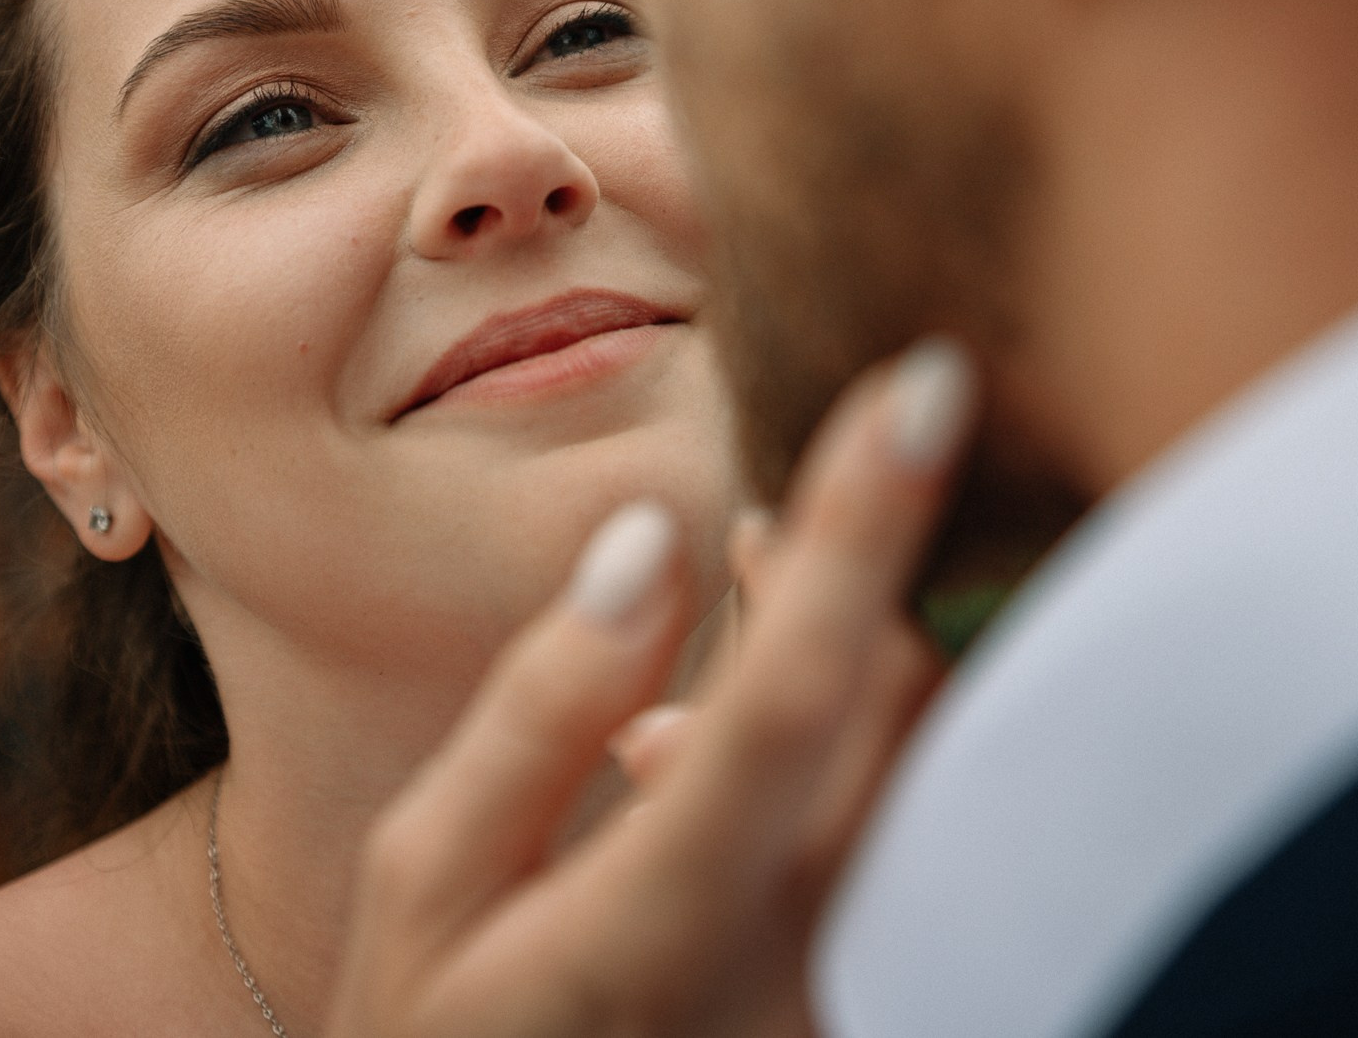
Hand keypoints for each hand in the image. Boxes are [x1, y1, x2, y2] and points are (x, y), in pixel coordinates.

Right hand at [326, 340, 976, 1037]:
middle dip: (852, 575)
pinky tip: (737, 745)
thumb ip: (541, 706)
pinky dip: (850, 751)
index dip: (866, 527)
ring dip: (852, 659)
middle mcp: (794, 962)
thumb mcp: (428, 880)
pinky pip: (905, 835)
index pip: (800, 692)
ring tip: (738, 616)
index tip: (929, 380)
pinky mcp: (868, 994)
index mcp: (662, 920)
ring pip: (913, 769)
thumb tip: (650, 534)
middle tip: (762, 526)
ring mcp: (846, 989)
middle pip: (894, 712)